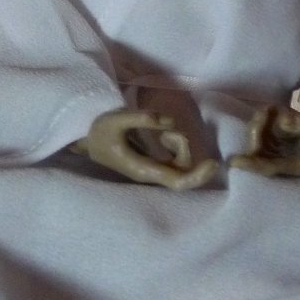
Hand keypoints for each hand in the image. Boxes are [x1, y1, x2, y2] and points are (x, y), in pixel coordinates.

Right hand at [76, 108, 218, 189]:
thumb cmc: (99, 130)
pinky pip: (175, 159)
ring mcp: (153, 170)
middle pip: (183, 172)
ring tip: (162, 130)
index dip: (198, 176)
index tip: (213, 163)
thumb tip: (169, 120)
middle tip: (168, 132)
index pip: (177, 181)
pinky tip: (164, 134)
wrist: (86, 138)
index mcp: (143, 169)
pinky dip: (175, 144)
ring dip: (179, 144)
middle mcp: (150, 174)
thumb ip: (142, 118)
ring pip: (181, 164)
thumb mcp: (117, 118)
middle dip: (183, 149)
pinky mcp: (153, 164)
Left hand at [229, 105, 299, 177]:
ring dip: (259, 122)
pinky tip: (274, 109)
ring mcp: (278, 150)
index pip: (267, 168)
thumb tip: (284, 119)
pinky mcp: (277, 141)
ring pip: (256, 138)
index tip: (235, 161)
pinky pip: (262, 130)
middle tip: (266, 110)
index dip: (251, 165)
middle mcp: (282, 160)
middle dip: (256, 131)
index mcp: (294, 165)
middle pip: (257, 151)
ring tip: (272, 108)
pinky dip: (264, 118)